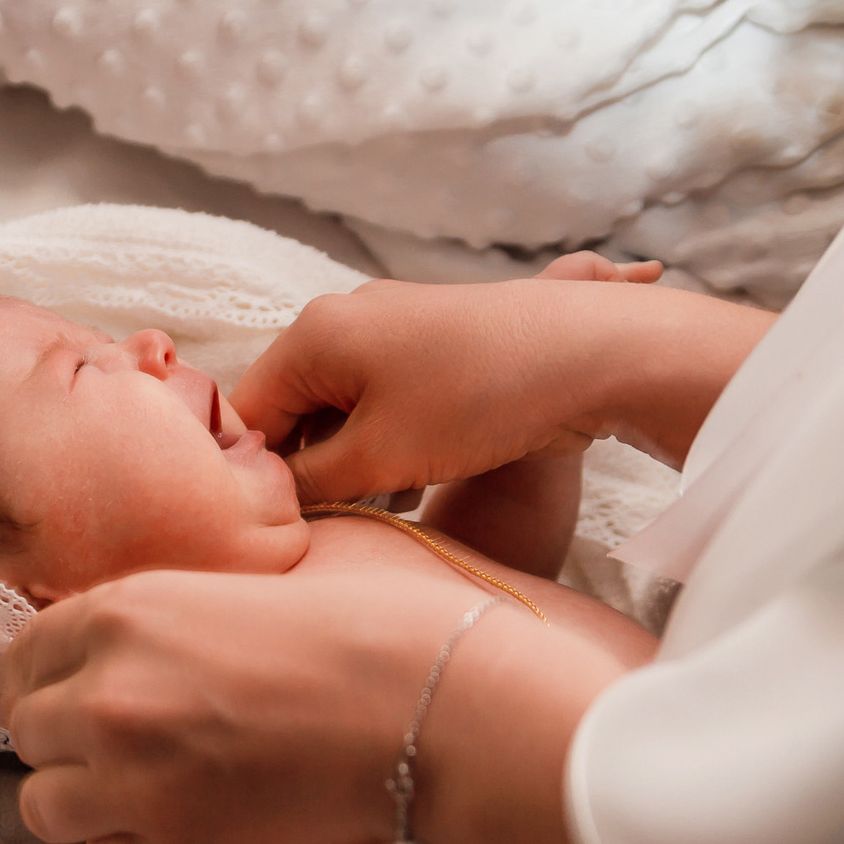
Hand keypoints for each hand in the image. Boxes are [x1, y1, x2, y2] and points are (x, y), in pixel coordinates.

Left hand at [0, 568, 480, 843]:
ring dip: (85, 799)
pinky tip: (193, 818)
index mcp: (120, 615)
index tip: (77, 692)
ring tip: (147, 786)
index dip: (48, 679)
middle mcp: (105, 699)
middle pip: (25, 733)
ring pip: (44, 805)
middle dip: (66, 738)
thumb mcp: (239, 581)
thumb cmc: (363, 631)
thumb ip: (157, 614)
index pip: (20, 658)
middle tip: (128, 740)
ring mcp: (130, 782)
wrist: (433, 714)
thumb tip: (107, 638)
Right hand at [230, 276, 772, 504]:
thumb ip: (312, 483)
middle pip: (295, 410)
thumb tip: (276, 502)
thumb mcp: (380, 457)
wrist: (594, 354)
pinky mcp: (436, 345)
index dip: (262, 476)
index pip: (249, 413)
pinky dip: (389, 442)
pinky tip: (417, 484)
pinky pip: (386, 401)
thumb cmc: (478, 399)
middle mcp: (346, 317)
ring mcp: (394, 327)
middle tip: (337, 523)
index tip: (284, 526)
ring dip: (354, 462)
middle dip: (312, 470)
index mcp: (315, 332)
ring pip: (342, 410)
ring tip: (387, 504)